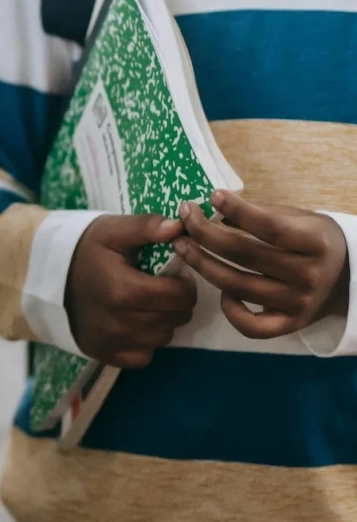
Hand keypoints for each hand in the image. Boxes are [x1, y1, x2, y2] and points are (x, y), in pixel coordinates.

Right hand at [66, 214, 196, 367]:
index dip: (184, 283)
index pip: (181, 296)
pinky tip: (133, 324)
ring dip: (162, 321)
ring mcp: (113, 342)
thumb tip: (179, 227)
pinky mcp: (105, 355)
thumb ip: (147, 226)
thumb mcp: (113, 231)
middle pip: (176, 318)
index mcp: (125, 291)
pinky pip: (144, 356)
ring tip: (146, 304)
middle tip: (160, 287)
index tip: (172, 274)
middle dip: (176, 301)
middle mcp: (121, 323)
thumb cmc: (85, 251)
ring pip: (163, 337)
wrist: (47, 276)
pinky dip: (145, 342)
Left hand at [176, 192, 349, 340]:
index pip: (271, 227)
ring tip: (181, 247)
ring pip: (238, 287)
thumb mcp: (298, 219)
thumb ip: (261, 213)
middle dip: (206, 235)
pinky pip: (251, 325)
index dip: (239, 211)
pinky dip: (230, 309)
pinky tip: (221, 292)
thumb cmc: (312, 240)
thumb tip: (213, 208)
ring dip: (203, 265)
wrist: (348, 278)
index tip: (212, 196)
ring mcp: (299, 304)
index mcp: (316, 243)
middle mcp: (309, 275)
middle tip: (183, 219)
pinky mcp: (289, 324)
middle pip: (246, 255)